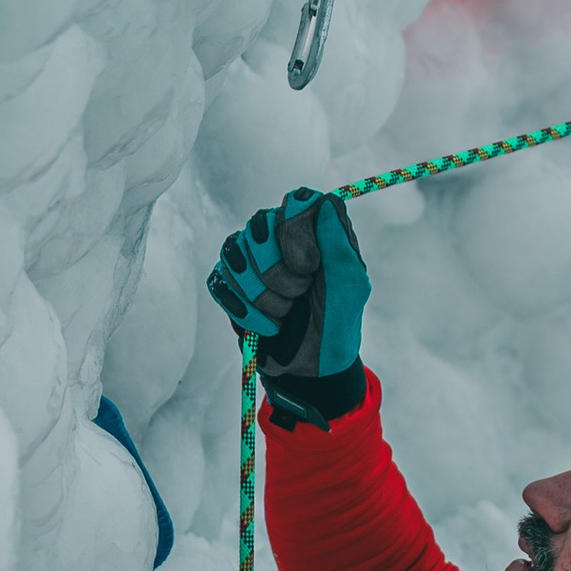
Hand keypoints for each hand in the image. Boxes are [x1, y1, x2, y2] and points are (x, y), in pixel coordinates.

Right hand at [206, 188, 369, 423]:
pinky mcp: (230, 284)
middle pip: (259, 225)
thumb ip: (339, 244)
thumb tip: (322, 201)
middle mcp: (279, 236)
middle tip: (300, 295)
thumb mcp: (350, 287)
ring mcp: (251, 258)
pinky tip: (267, 327)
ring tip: (285, 313)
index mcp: (313, 230)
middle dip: (278, 271)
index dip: (296, 232)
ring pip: (235, 253)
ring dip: (263, 295)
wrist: (313, 369)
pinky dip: (244, 310)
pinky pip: (220, 280)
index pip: (296, 201)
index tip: (310, 267)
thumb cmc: (337, 325)